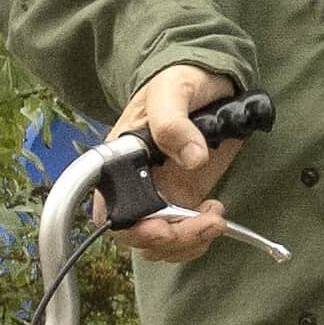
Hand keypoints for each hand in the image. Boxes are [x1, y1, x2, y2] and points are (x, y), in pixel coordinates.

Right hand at [115, 64, 237, 263]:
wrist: (206, 80)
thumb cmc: (178, 80)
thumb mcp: (173, 91)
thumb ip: (174, 122)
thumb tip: (192, 159)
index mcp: (118, 161)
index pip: (108, 212)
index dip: (131, 230)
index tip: (161, 229)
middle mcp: (133, 185)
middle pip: (137, 236)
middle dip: (171, 240)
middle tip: (204, 225)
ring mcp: (159, 196)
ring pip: (160, 244)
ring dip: (189, 243)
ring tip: (214, 219)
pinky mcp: (183, 200)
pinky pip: (182, 237)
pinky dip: (199, 239)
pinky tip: (214, 215)